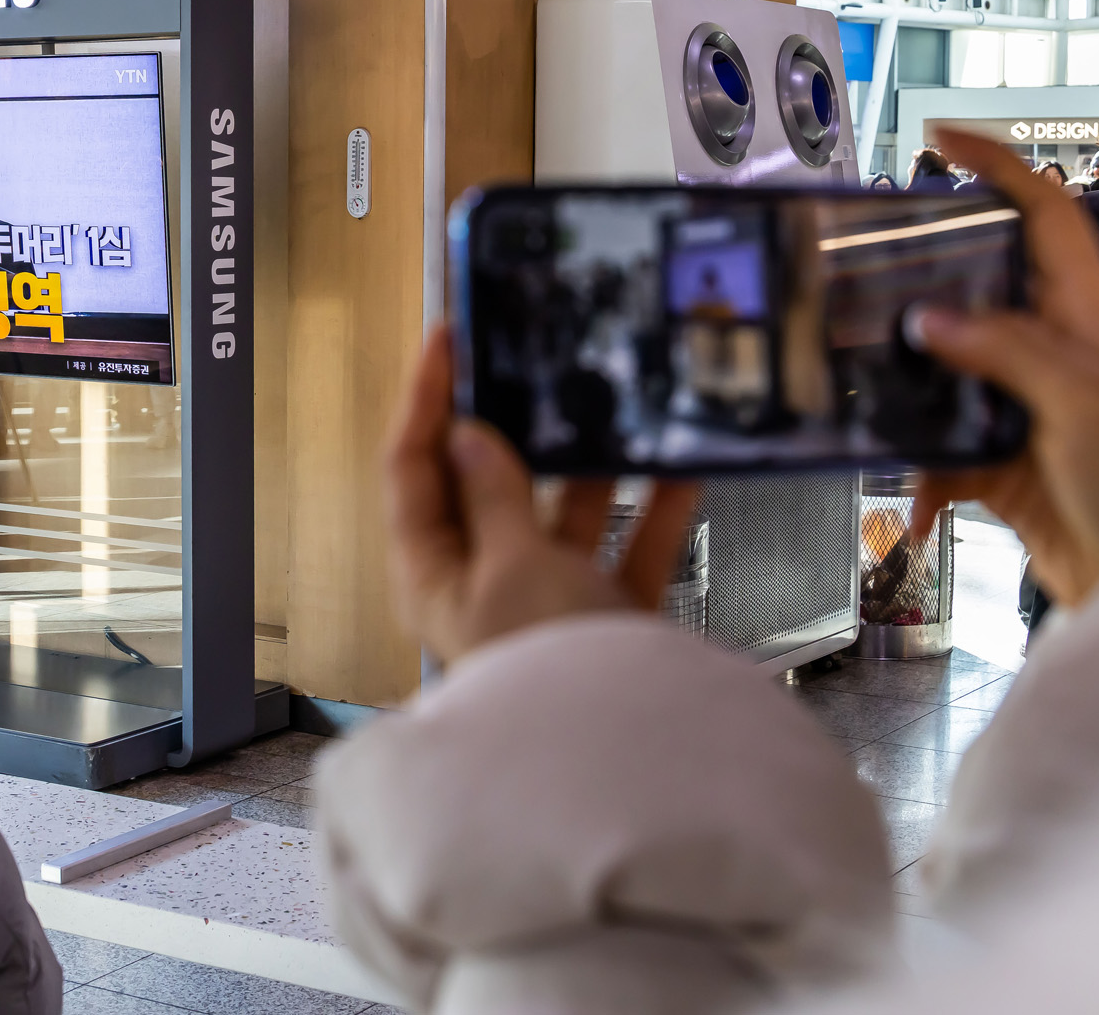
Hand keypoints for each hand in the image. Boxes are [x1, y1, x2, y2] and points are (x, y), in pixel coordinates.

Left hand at [386, 330, 701, 664]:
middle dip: (516, 422)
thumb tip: (470, 437)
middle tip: (536, 354)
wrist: (617, 762)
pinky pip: (628, 546)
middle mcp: (485, 580)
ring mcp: (549, 597)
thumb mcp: (511, 565)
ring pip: (566, 508)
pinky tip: (684, 466)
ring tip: (614, 399)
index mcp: (432, 570)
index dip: (427, 398)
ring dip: (592, 461)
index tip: (449, 336)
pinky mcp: (607, 614)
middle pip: (490, 482)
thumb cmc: (544, 667)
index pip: (414, 466)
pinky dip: (654, 508)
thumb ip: (496, 496)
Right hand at [909, 130, 1098, 608]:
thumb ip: (1004, 350)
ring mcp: (1025, 404)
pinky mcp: (1002, 460)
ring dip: (908, 386)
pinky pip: (939, 449)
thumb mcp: (1082, 398)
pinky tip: (912, 500)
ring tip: (871, 388)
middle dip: (923, 278)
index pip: (1043, 211)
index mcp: (1085, 312)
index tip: (944, 140)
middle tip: (869, 272)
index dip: (997, 166)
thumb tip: (932, 320)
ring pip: (945, 368)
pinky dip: (918, 473)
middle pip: (978, 284)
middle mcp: (1053, 349)